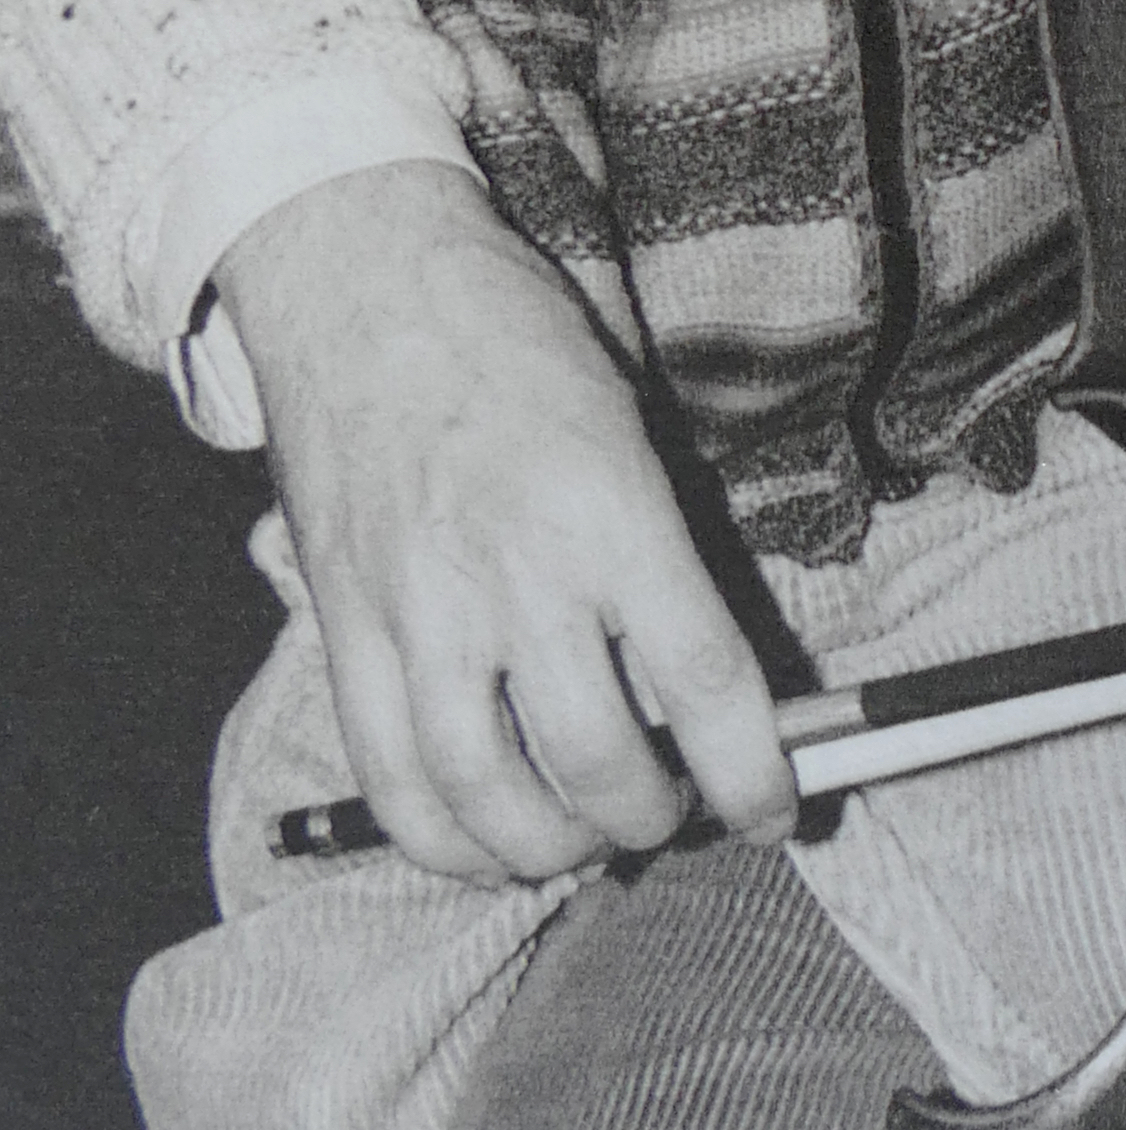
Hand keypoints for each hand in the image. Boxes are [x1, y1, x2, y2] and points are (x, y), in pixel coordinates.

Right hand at [218, 164, 793, 881]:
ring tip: (583, 835)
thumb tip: (714, 684)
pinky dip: (445, 840)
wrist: (363, 282)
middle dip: (654, 817)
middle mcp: (519, 575)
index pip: (707, 684)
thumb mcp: (630, 425)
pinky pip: (391, 779)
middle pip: (604, 763)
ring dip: (554, 846)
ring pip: (492, 796)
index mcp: (611, 514)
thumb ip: (667, 554)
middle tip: (670, 807)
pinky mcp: (347, 631)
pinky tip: (485, 843)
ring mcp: (422, 612)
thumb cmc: (514, 343)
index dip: (753, 774)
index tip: (774, 810)